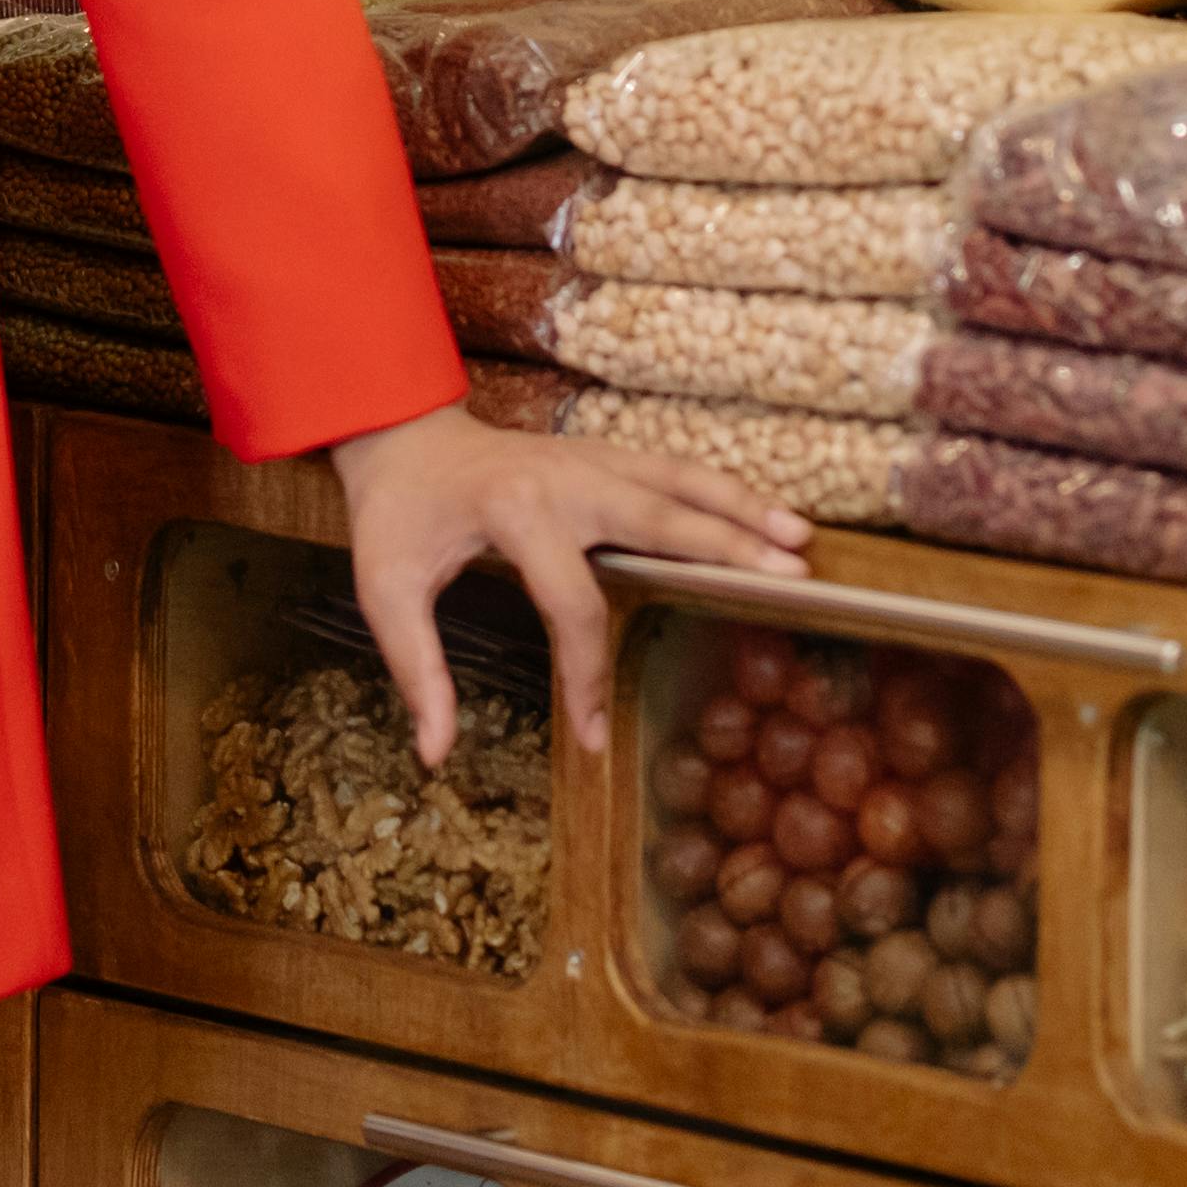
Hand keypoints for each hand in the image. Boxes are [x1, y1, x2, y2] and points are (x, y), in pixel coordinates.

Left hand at [325, 403, 812, 771]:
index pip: (573, 605)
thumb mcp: (386, 589)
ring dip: (741, 509)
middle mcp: (565, 479)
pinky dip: (721, 490)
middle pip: (659, 520)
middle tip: (787, 579)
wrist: (397, 432)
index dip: (586, 677)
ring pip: (679, 483)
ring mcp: (589, 460)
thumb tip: (435, 754)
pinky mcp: (599, 457)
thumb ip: (416, 669)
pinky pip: (671, 470)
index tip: (592, 738)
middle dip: (725, 550)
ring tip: (801, 540)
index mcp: (516, 513)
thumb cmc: (396, 516)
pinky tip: (763, 513)